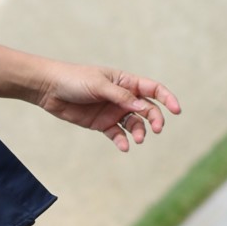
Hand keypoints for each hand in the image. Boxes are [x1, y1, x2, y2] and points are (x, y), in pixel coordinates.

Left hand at [35, 62, 180, 151]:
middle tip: (156, 129)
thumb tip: (143, 108)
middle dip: (154, 119)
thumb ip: (121, 97)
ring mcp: (113, 111)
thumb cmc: (74, 79)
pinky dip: (122, 141)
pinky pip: (117, 135)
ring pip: (134, 124)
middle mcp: (122, 97)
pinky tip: (124, 146)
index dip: (166, 98)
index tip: (176, 111)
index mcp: (125, 81)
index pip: (152, 89)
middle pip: (147, 109)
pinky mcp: (102, 124)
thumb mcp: (100, 85)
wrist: (50, 89)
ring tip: (138, 139)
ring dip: (139, 132)